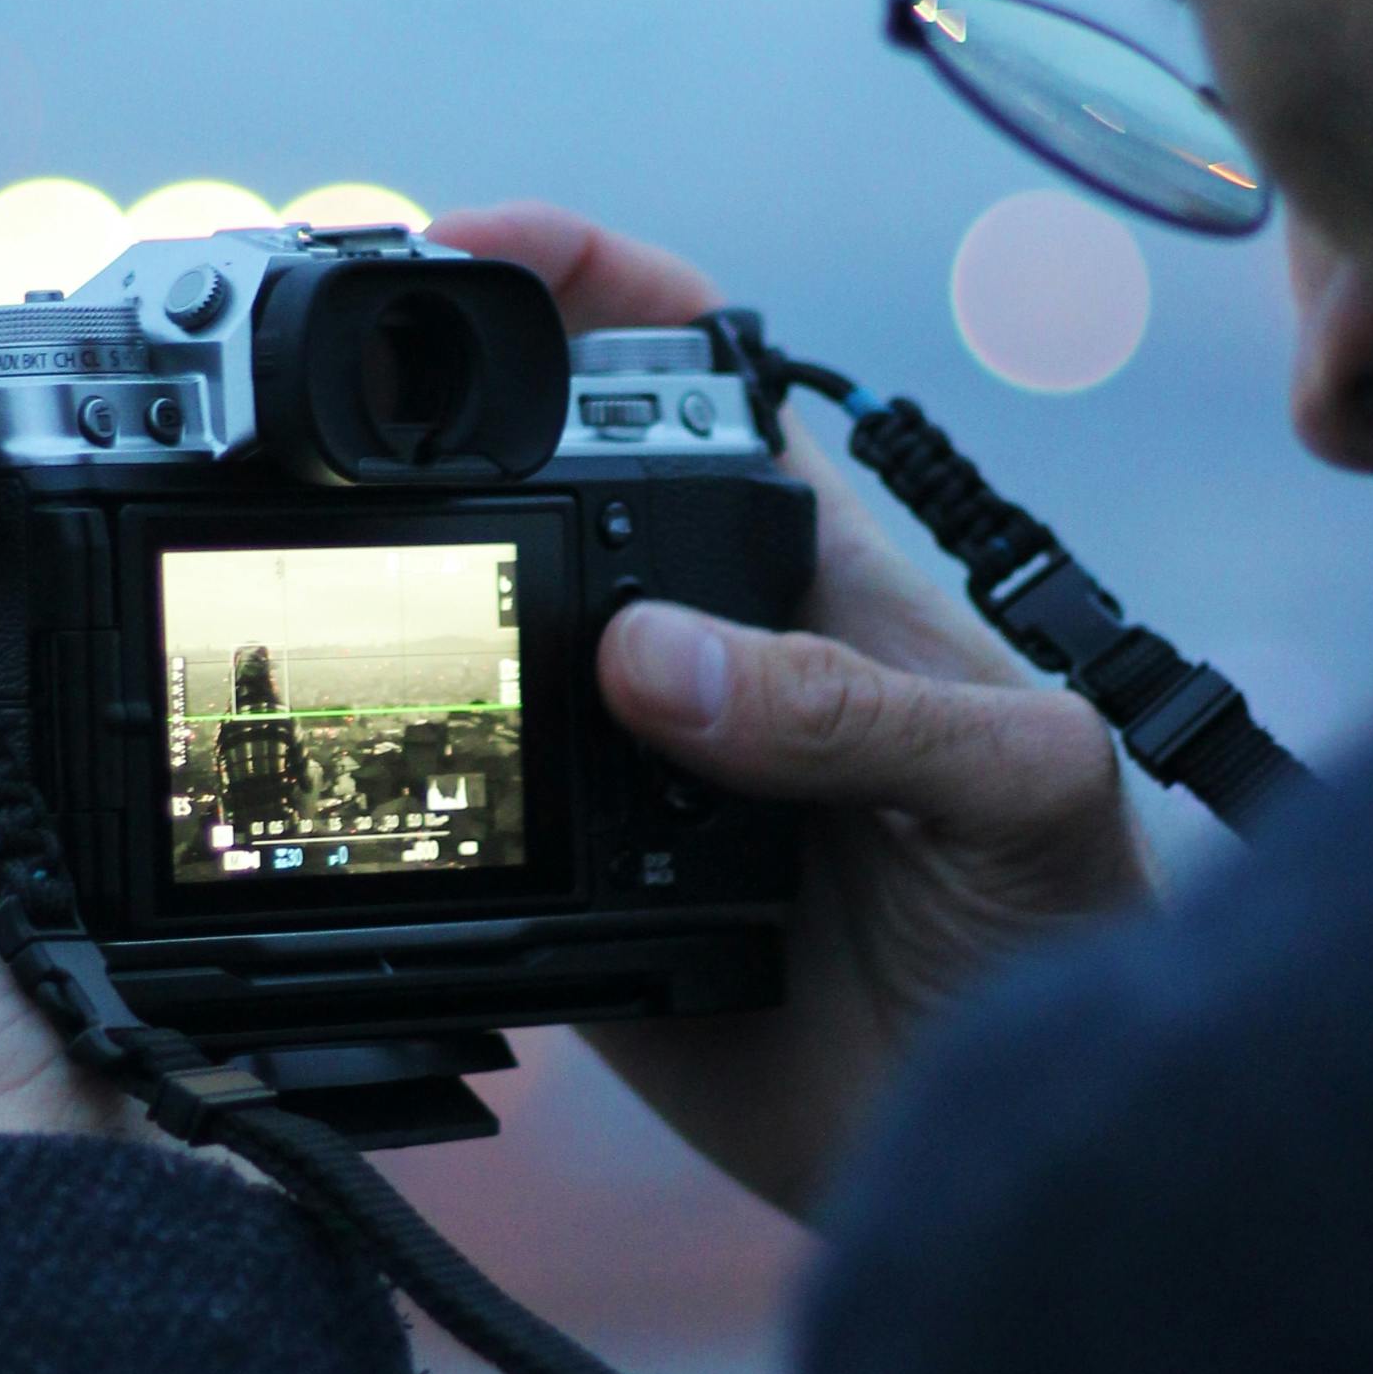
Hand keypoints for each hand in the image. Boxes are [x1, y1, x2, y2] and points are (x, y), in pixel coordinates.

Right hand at [432, 205, 1147, 1217]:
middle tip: (338, 425)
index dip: (583, 283)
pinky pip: (458, 823)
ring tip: (310, 585)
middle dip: (436, 437)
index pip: (689, 364)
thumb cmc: (1061, 923)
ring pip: (478, 644)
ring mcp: (624, 757)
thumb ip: (863, 712)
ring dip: (397, 612)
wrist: (1007, 1127)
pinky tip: (345, 786)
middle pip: (541, 489)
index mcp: (811, 557)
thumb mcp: (1014, 786)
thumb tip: (655, 662)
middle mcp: (701, 636)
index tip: (474, 246)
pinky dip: (394, 800)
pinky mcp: (569, 886)